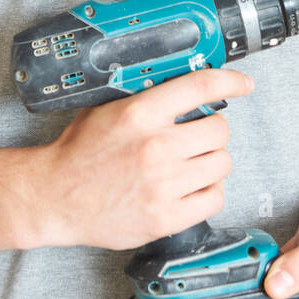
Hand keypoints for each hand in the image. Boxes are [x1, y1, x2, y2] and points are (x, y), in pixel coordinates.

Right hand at [35, 67, 252, 250]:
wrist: (55, 197)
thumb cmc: (79, 153)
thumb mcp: (107, 108)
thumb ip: (145, 97)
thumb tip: (184, 86)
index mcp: (140, 114)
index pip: (201, 87)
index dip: (230, 81)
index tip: (243, 85)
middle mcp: (156, 147)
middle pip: (220, 129)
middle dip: (212, 130)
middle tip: (198, 135)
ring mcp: (163, 185)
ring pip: (222, 164)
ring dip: (212, 161)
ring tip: (192, 163)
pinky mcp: (166, 217)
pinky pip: (215, 198)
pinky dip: (209, 191)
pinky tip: (191, 186)